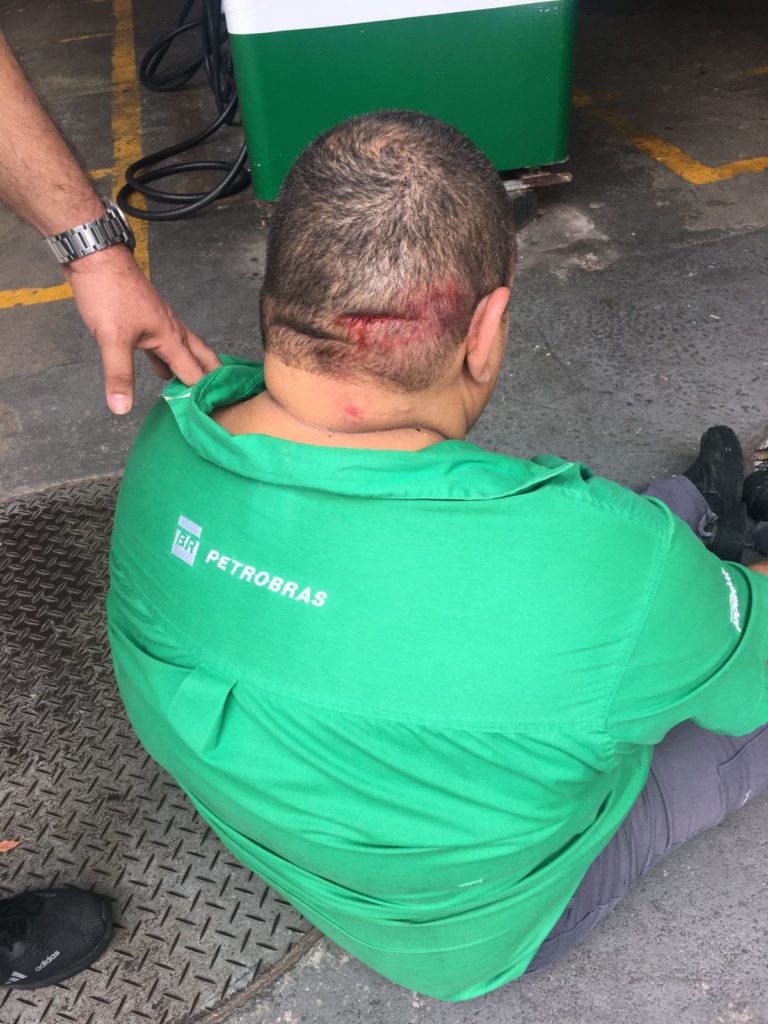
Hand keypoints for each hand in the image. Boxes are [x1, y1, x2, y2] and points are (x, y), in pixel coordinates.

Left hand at [63, 245, 220, 413]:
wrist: (95, 257)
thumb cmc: (108, 292)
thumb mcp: (111, 338)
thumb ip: (119, 374)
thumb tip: (122, 407)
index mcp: (171, 337)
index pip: (195, 374)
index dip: (203, 395)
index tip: (209, 416)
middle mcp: (172, 329)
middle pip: (202, 357)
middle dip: (212, 379)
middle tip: (222, 400)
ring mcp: (160, 322)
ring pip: (184, 350)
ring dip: (191, 369)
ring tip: (196, 391)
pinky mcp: (145, 319)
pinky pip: (165, 345)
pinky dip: (168, 360)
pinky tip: (160, 370)